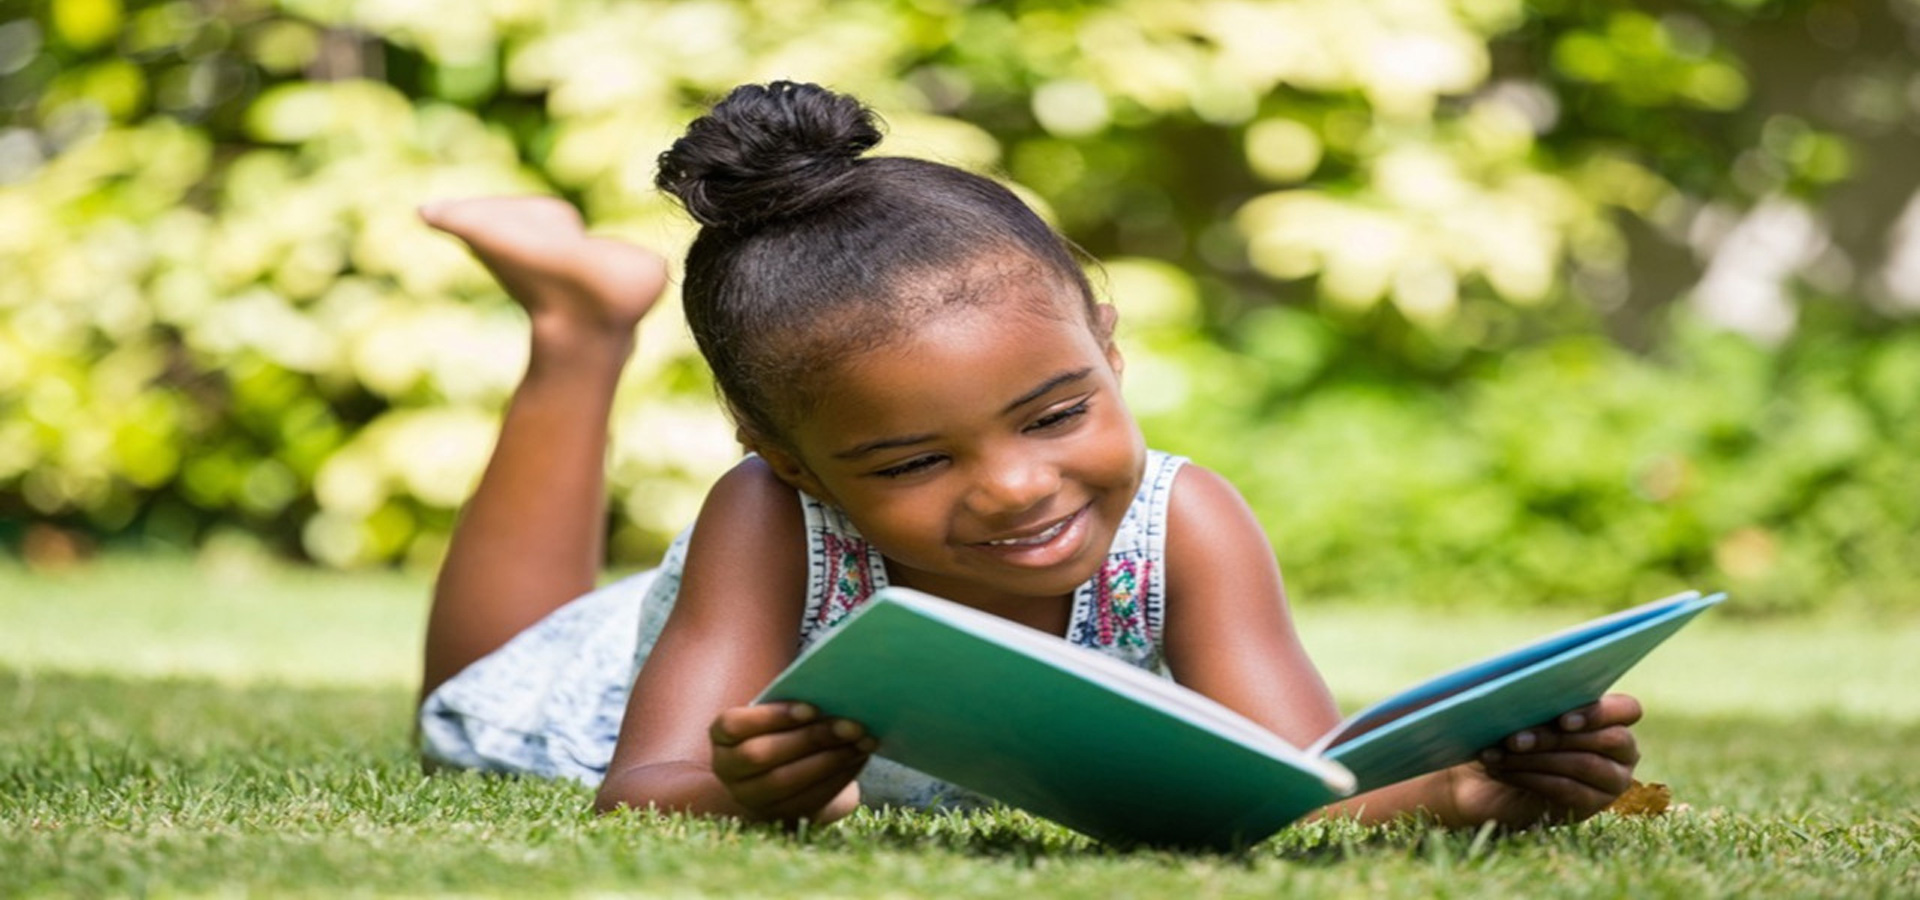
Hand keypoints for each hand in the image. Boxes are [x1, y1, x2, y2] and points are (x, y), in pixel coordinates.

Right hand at [708, 702, 876, 821]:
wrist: (788, 770)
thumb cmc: (785, 728)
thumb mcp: (781, 714)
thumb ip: (797, 703)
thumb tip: (833, 690)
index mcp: (722, 737)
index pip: (734, 725)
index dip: (771, 716)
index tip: (812, 708)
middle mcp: (729, 771)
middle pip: (761, 756)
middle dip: (809, 739)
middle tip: (850, 725)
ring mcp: (752, 798)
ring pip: (785, 781)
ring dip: (829, 760)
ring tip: (861, 741)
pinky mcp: (779, 816)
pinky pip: (806, 800)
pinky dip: (837, 778)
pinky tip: (858, 759)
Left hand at [1445, 693, 1643, 828]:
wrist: (1493, 780)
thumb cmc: (1513, 733)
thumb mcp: (1523, 711)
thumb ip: (1536, 698)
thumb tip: (1522, 686)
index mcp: (1613, 717)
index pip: (1627, 710)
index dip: (1599, 713)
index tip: (1562, 719)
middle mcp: (1622, 750)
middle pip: (1603, 739)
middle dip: (1554, 737)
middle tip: (1512, 738)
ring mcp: (1612, 781)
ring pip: (1584, 764)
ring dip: (1536, 758)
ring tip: (1498, 755)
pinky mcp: (1591, 805)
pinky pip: (1568, 790)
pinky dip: (1531, 778)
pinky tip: (1503, 771)